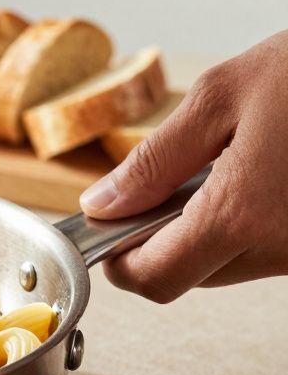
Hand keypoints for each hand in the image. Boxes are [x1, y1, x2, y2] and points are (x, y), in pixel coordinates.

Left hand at [79, 30, 287, 301]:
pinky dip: (253, 222)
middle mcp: (285, 248)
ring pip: (236, 264)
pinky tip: (264, 172)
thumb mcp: (222, 95)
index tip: (105, 235)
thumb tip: (104, 202)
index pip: (156, 279)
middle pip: (195, 276)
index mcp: (244, 215)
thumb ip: (155, 159)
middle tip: (159, 186)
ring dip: (212, 230)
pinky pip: (276, 249)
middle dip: (164, 241)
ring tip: (224, 165)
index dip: (119, 264)